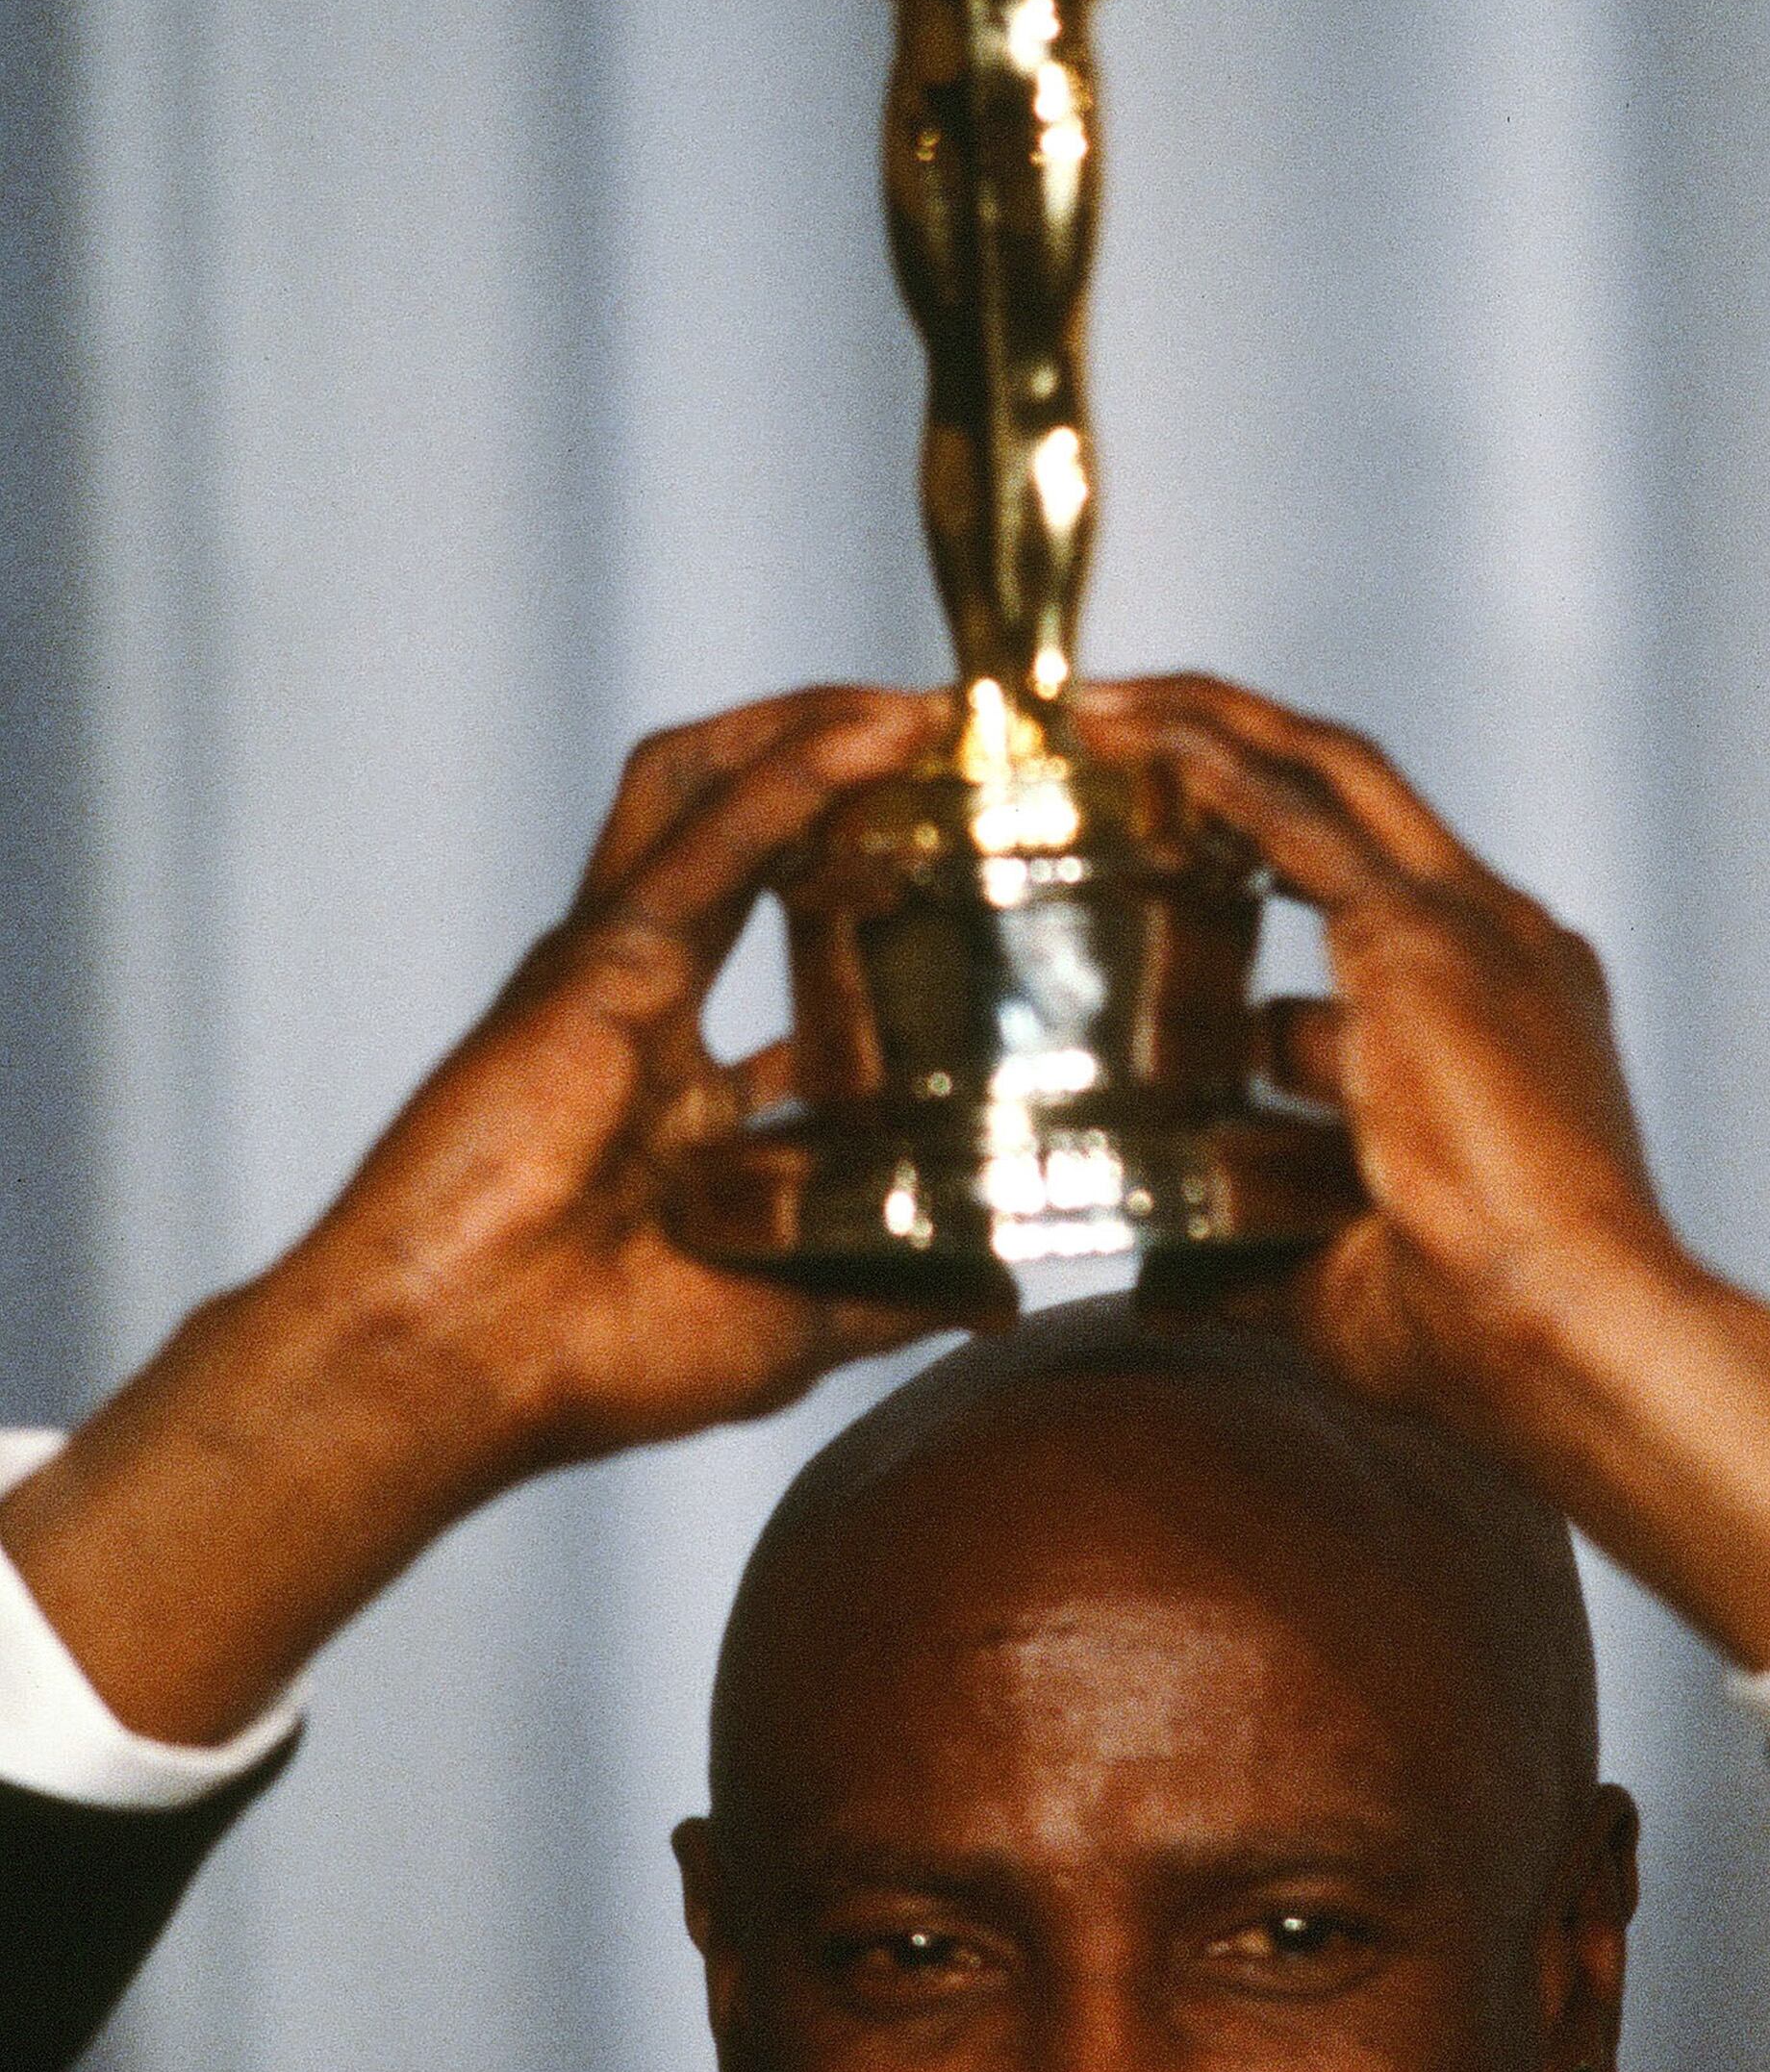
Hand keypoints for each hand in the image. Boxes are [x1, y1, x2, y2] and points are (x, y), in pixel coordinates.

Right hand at [3, 689, 1003, 1740]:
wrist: (462, 1369)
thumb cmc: (594, 1361)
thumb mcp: (793, 1323)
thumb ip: (893, 1288)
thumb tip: (1001, 1295)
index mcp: (698, 1099)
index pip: (814, 967)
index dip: (898, 906)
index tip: (1004, 875)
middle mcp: (658, 1014)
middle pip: (764, 840)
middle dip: (862, 775)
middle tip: (981, 744)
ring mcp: (620, 975)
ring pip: (719, 792)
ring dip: (825, 730)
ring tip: (934, 702)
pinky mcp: (601, 961)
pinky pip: (710, 839)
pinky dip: (795, 775)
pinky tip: (878, 734)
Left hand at [1083, 676, 1769, 1668]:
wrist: (1578, 1337)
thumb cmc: (1487, 1336)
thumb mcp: (1345, 1279)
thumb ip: (1256, 1254)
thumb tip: (1161, 1277)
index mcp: (1503, 1005)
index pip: (1374, 883)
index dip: (1268, 845)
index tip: (1167, 837)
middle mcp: (1499, 940)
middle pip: (1353, 790)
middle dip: (1233, 738)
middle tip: (1115, 723)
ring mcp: (1470, 929)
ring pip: (1326, 771)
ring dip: (1208, 728)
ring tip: (1100, 711)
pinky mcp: (1424, 942)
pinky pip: (1299, 815)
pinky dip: (1212, 764)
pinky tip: (1133, 736)